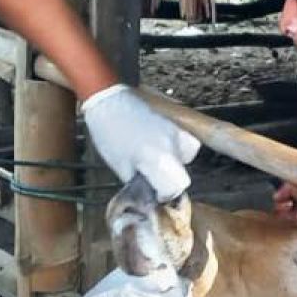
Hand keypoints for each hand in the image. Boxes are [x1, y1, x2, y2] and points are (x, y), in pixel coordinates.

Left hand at [82, 85, 200, 201]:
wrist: (109, 100)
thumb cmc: (110, 133)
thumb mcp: (121, 167)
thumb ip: (139, 184)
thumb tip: (149, 197)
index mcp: (159, 159)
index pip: (175, 188)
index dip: (164, 194)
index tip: (153, 193)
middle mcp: (174, 145)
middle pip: (183, 175)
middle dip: (168, 180)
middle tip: (151, 176)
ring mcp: (178, 131)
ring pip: (186, 158)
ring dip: (174, 163)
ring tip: (153, 157)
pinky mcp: (177, 121)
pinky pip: (184, 142)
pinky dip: (175, 148)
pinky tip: (157, 144)